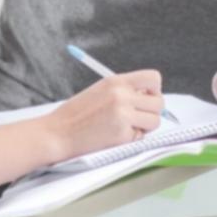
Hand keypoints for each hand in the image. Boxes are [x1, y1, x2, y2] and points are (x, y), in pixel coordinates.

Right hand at [44, 70, 163, 160]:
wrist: (58, 133)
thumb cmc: (77, 114)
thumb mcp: (100, 91)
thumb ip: (124, 90)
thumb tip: (150, 97)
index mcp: (116, 81)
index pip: (153, 78)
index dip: (155, 90)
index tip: (147, 98)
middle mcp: (122, 96)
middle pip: (159, 102)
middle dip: (152, 112)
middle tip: (137, 118)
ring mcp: (123, 115)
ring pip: (155, 121)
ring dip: (144, 127)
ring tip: (125, 127)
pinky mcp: (122, 135)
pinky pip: (141, 137)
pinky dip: (132, 139)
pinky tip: (114, 136)